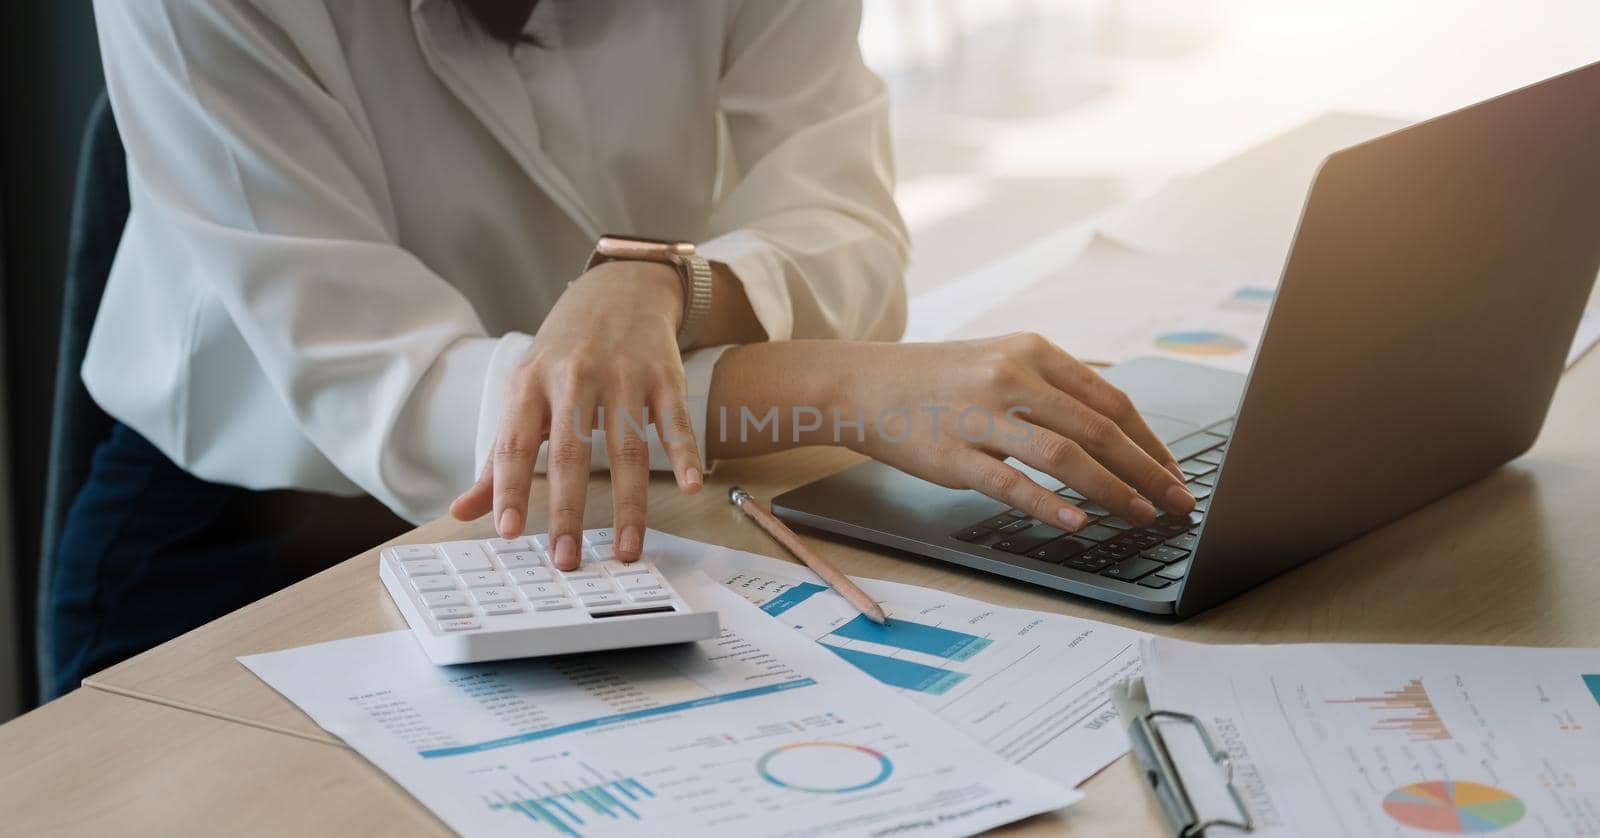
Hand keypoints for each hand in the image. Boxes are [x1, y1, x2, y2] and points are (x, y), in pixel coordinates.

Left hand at [450, 260, 703, 568]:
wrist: (618, 289)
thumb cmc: (563, 352)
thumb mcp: (524, 391)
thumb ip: (499, 456)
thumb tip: (462, 512)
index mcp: (531, 384)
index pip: (516, 443)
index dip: (510, 489)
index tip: (509, 532)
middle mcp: (575, 378)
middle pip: (571, 452)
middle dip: (568, 511)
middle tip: (566, 559)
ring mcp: (623, 375)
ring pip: (626, 447)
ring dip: (628, 504)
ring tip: (625, 550)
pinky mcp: (664, 375)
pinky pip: (675, 421)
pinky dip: (684, 454)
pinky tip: (689, 486)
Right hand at [708, 334, 1192, 529]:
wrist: (861, 384)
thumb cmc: (936, 379)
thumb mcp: (999, 360)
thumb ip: (1051, 388)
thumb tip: (1113, 431)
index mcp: (1031, 352)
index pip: (1110, 400)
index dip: (1149, 442)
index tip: (1173, 472)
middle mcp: (1011, 377)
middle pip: (1098, 429)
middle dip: (1147, 471)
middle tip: (1177, 502)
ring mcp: (980, 417)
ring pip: (1064, 456)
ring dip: (1113, 491)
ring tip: (1141, 516)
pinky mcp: (951, 456)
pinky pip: (1011, 484)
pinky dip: (1050, 505)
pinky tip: (1079, 523)